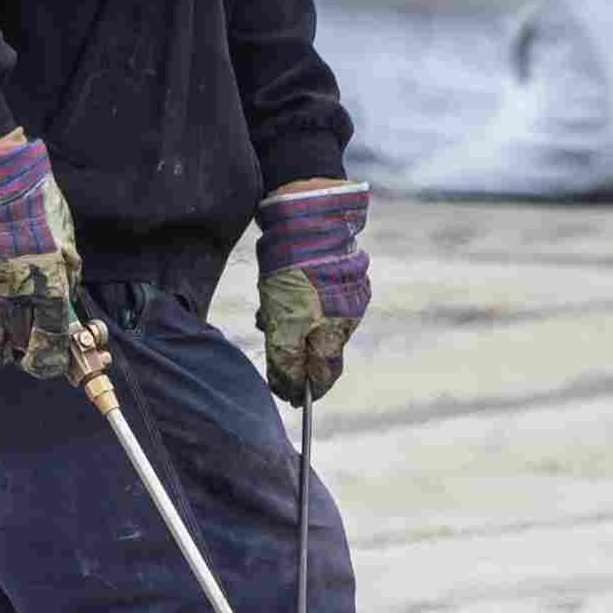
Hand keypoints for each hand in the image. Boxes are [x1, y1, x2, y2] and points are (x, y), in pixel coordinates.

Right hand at [0, 137, 80, 379]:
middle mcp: (17, 299)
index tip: (52, 363)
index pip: (51, 341)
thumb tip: (66, 296)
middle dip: (28, 355)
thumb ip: (67, 272)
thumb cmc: (32, 201)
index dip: (52, 360)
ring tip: (6, 348)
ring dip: (1, 352)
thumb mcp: (64, 235)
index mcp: (48, 287)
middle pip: (22, 347)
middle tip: (31, 351)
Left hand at [255, 182, 370, 405]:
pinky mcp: (339, 277)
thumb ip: (287, 360)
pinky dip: (296, 309)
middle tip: (274, 357)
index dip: (306, 389)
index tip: (289, 396)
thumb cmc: (292, 271)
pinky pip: (316, 305)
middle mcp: (346, 317)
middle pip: (320, 355)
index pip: (324, 375)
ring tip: (266, 317)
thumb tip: (292, 390)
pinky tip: (275, 298)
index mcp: (336, 331)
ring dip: (290, 331)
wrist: (306, 216)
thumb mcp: (283, 321)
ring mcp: (346, 296)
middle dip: (295, 359)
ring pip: (314, 328)